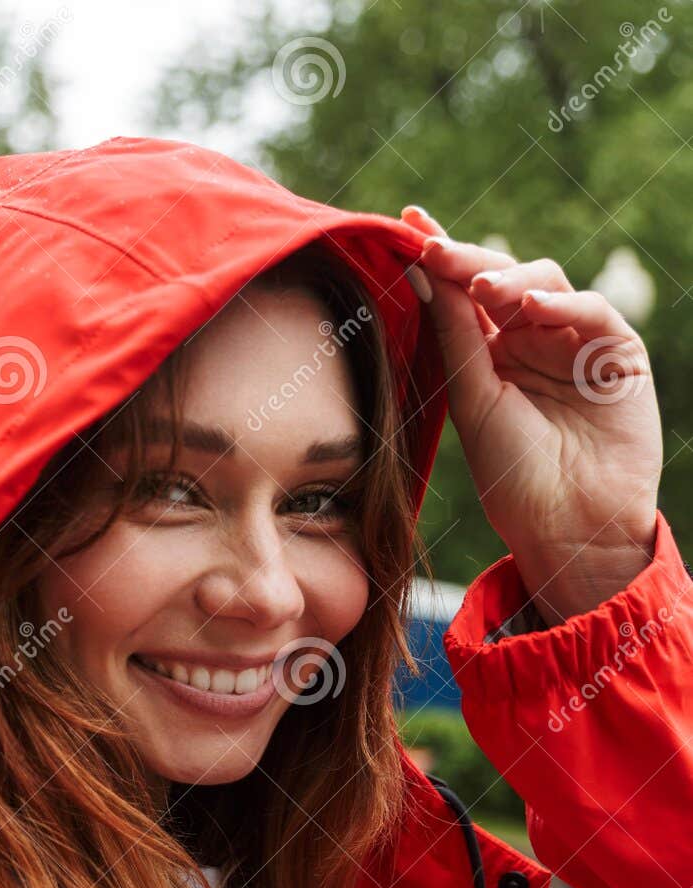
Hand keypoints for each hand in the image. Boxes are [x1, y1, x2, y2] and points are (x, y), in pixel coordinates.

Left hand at [401, 205, 662, 624]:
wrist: (565, 526)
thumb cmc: (513, 475)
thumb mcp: (472, 400)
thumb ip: (455, 335)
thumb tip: (425, 270)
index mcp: (493, 355)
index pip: (465, 294)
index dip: (441, 256)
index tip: (408, 223)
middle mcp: (534, 342)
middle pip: (503, 279)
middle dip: (468, 259)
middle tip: (434, 248)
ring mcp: (577, 344)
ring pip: (546, 284)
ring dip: (511, 279)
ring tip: (481, 287)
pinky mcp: (619, 353)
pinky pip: (592, 312)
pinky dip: (563, 305)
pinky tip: (529, 309)